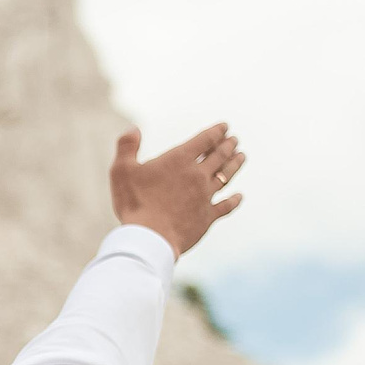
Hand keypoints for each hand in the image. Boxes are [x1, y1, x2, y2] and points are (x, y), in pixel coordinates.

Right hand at [108, 123, 244, 254]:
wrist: (150, 238)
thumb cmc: (134, 203)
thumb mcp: (122, 170)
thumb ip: (127, 146)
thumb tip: (134, 128)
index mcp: (179, 160)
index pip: (204, 140)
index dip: (216, 131)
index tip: (225, 127)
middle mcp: (197, 175)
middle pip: (219, 156)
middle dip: (228, 145)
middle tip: (235, 140)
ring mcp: (205, 196)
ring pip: (226, 176)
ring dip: (235, 165)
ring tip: (242, 156)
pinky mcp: (207, 217)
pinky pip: (226, 206)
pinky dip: (234, 200)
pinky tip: (239, 196)